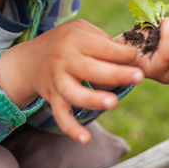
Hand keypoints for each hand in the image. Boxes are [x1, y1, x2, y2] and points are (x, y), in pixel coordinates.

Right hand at [0, 19, 143, 142]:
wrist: (29, 60)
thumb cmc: (62, 42)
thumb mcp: (78, 29)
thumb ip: (100, 37)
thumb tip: (126, 54)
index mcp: (75, 40)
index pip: (102, 47)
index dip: (122, 52)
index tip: (136, 56)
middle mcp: (65, 60)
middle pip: (91, 69)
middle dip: (116, 74)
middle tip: (139, 77)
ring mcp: (58, 80)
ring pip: (75, 93)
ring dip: (93, 99)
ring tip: (113, 103)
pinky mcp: (53, 97)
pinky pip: (61, 115)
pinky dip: (71, 128)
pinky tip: (86, 139)